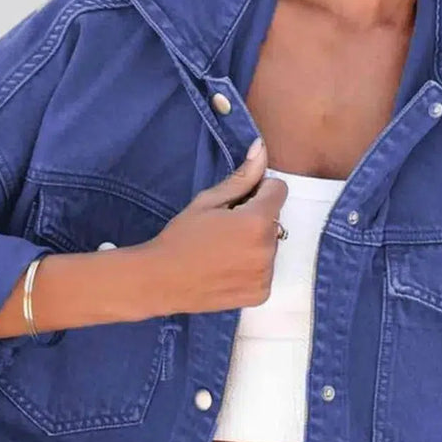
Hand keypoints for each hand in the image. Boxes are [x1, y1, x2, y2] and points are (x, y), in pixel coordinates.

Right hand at [143, 137, 287, 314]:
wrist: (162, 281)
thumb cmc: (181, 237)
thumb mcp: (208, 201)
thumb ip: (242, 178)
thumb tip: (262, 148)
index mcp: (257, 221)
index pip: (279, 190)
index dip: (259, 191)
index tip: (238, 203)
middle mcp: (268, 248)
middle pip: (276, 220)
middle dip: (258, 219)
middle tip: (225, 230)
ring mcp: (266, 274)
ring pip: (271, 246)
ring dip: (256, 244)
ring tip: (225, 251)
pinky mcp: (262, 293)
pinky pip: (266, 271)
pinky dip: (252, 268)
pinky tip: (228, 269)